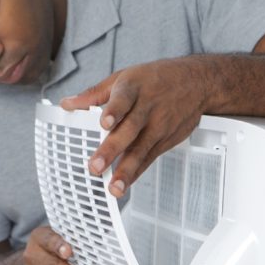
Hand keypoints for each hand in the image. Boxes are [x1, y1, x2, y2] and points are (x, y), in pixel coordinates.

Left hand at [60, 57, 207, 196]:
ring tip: (114, 187)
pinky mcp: (167, 140)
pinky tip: (126, 183)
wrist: (197, 82)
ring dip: (127, 170)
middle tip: (96, 166)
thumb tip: (67, 104)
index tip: (104, 123)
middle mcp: (147, 108)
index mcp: (133, 88)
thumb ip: (94, 94)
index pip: (123, 99)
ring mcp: (159, 125)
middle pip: (129, 130)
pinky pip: (150, 158)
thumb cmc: (156, 78)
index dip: (114, 111)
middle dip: (112, 149)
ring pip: (141, 149)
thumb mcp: (124, 77)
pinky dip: (137, 172)